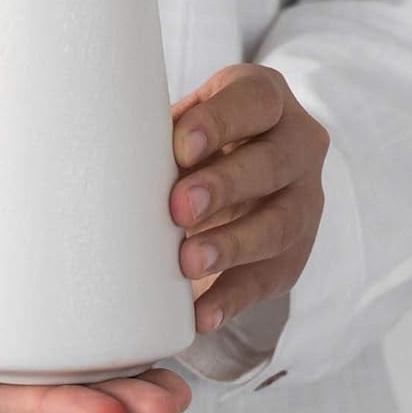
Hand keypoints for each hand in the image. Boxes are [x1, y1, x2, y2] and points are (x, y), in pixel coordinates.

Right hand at [0, 220, 192, 412]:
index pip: (2, 407)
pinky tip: (133, 321)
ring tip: (178, 380)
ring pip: (53, 367)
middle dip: (110, 401)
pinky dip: (88, 332)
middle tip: (175, 403)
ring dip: (113, 376)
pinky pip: (44, 330)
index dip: (59, 409)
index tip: (115, 410)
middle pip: (43, 396)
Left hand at [167, 64, 328, 333]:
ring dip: (233, 245)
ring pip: (281, 224)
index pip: (255, 102)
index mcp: (266, 98)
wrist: (237, 173)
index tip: (179, 147)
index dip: (220, 122)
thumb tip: (105, 155)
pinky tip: (202, 313)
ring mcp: (305, 199)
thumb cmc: (196, 139)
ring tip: (187, 262)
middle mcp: (299, 144)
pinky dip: (233, 298)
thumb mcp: (186, 121)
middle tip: (178, 208)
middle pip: (273, 163)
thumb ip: (161, 133)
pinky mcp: (297, 251)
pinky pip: (271, 278)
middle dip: (225, 186)